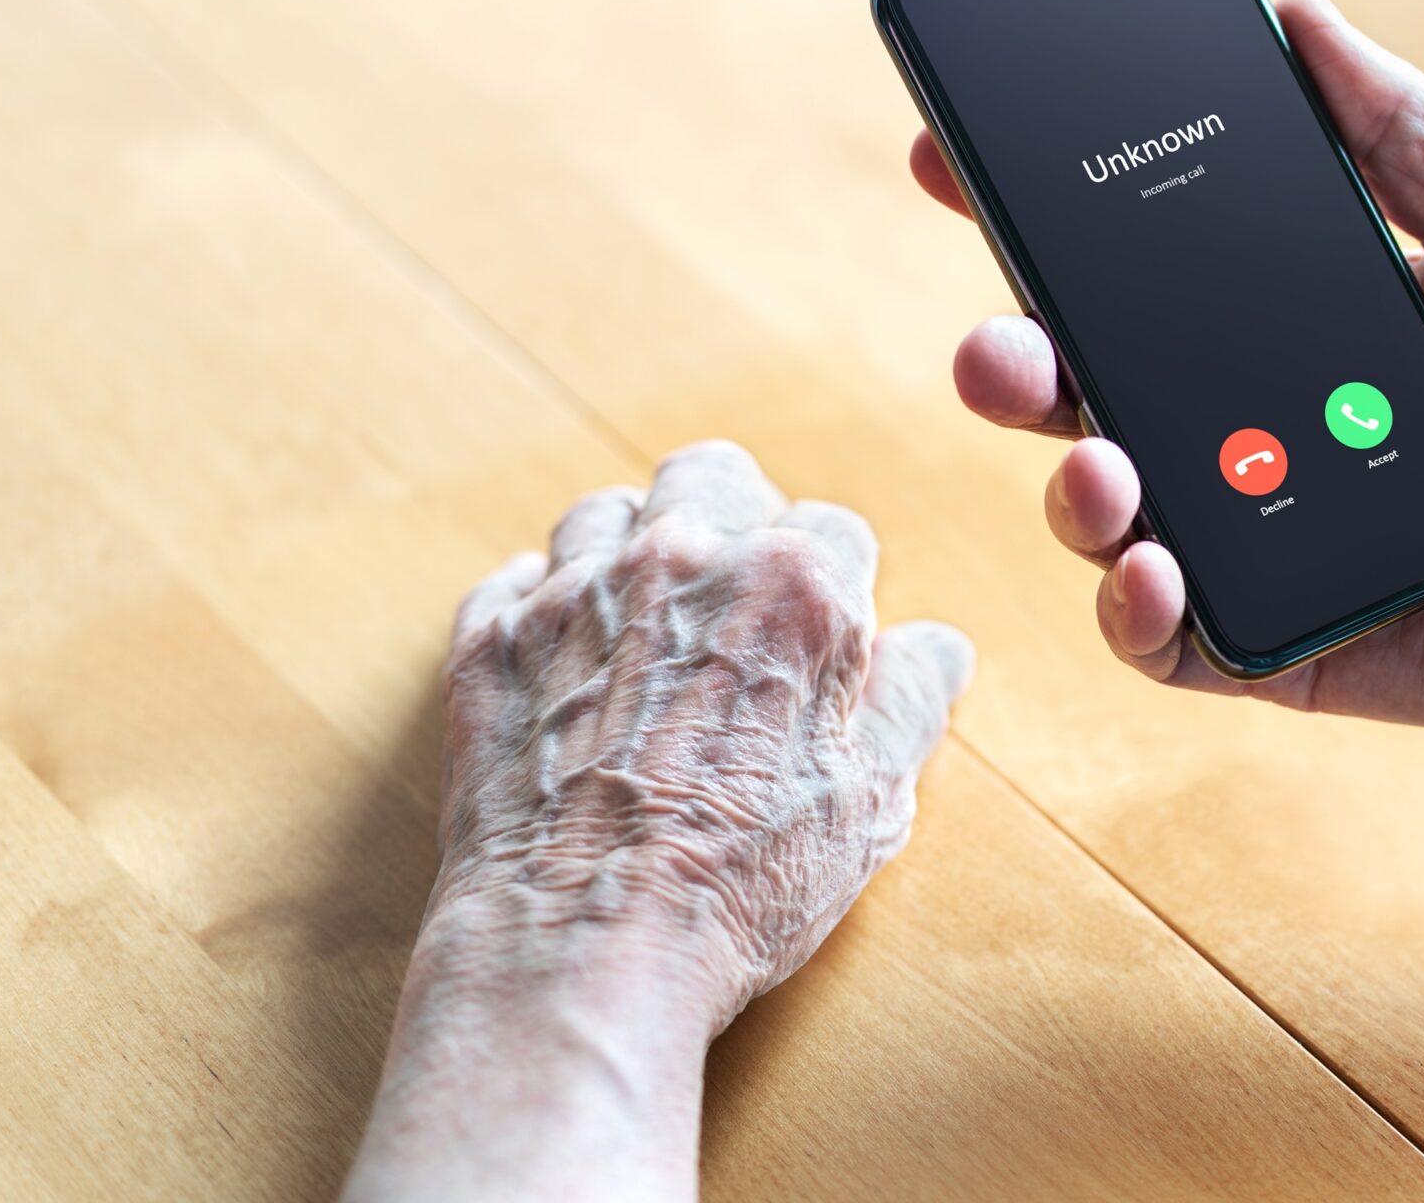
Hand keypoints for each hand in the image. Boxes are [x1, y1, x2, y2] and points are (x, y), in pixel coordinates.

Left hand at [434, 438, 971, 1020]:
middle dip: (735, 520)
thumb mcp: (872, 798)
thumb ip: (911, 698)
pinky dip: (544, 605)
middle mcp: (681, 562)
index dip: (839, 590)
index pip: (836, 531)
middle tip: (736, 601)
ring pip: (607, 513)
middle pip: (714, 477)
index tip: (825, 642)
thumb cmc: (738, 881)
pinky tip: (568, 661)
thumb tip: (933, 647)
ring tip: (648, 628)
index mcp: (792, 588)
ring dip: (634, 553)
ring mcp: (573, 593)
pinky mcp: (490, 641)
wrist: (582, 945)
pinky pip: (516, 577)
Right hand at [916, 0, 1423, 733]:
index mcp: (1281, 328)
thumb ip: (1402, 129)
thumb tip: (1296, 11)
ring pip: (1100, 516)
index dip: (1027, 225)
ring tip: (1103, 466)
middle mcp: (1244, 431)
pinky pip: (1162, 641)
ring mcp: (1250, 540)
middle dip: (1008, 364)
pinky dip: (1133, 610)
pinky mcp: (1275, 648)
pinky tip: (1152, 569)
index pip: (1124, 272)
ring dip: (1069, 488)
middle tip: (1000, 345)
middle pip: (1079, 394)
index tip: (952, 163)